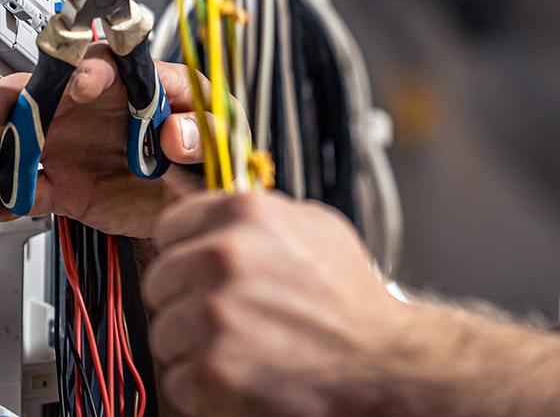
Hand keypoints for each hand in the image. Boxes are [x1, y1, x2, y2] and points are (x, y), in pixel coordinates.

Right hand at [0, 43, 205, 236]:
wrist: (192, 205)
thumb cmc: (209, 155)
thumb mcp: (224, 139)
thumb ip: (207, 131)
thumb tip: (175, 134)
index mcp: (145, 85)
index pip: (115, 63)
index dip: (95, 69)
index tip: (85, 86)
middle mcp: (101, 106)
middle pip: (52, 87)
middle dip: (26, 97)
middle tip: (18, 117)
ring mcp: (76, 142)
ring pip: (24, 130)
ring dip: (8, 139)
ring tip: (8, 156)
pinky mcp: (60, 183)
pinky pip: (22, 185)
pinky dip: (8, 191)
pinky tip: (8, 199)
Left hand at [144, 191, 407, 416]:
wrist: (378, 357)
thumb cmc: (348, 292)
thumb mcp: (313, 224)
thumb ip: (257, 210)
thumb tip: (202, 198)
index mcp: (245, 213)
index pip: (171, 225)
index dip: (184, 249)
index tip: (198, 266)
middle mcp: (224, 256)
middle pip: (158, 280)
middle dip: (184, 298)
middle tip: (224, 312)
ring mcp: (214, 314)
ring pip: (162, 332)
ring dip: (191, 344)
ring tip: (238, 344)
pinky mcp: (211, 370)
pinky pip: (175, 378)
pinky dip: (201, 384)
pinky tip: (240, 371)